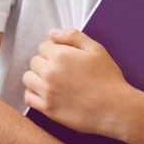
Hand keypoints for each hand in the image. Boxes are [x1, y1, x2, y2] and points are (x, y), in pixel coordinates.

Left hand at [22, 29, 136, 136]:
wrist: (116, 109)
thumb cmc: (108, 79)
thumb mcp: (96, 50)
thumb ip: (73, 36)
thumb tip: (52, 33)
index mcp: (60, 55)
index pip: (43, 46)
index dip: (53, 51)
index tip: (63, 59)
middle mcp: (49, 72)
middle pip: (34, 61)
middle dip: (45, 63)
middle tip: (61, 71)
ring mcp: (46, 91)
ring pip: (28, 78)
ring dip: (36, 77)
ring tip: (52, 82)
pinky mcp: (47, 108)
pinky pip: (28, 97)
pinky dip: (34, 94)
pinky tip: (46, 93)